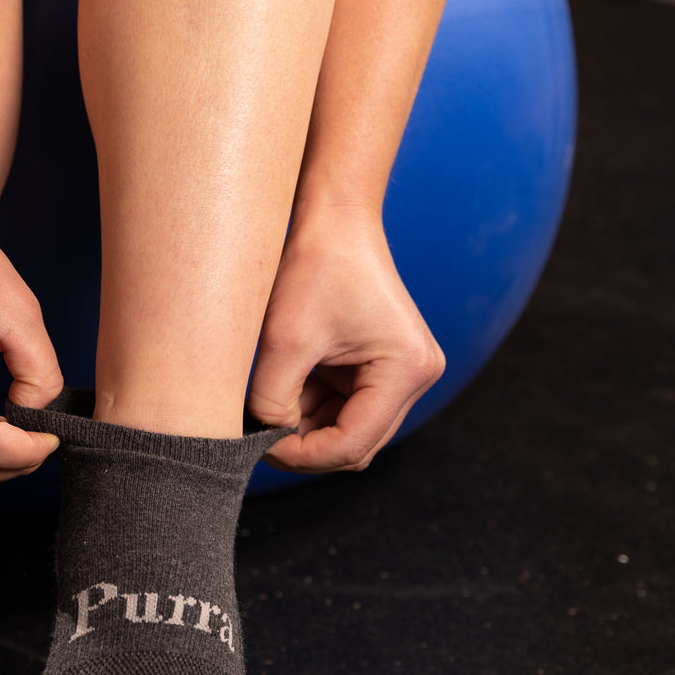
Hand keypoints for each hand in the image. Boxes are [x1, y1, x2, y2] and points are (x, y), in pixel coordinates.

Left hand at [248, 212, 443, 472]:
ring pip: (349, 431)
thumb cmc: (315, 265)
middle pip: (356, 445)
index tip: (258, 446)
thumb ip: (271, 402)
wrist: (333, 217)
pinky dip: (312, 406)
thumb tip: (262, 442)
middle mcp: (417, 376)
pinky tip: (286, 385)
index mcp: (406, 370)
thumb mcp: (283, 340)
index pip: (352, 444)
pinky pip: (346, 408)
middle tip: (257, 435)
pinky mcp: (385, 367)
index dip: (302, 456)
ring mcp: (403, 373)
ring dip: (307, 425)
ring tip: (269, 399)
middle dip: (306, 445)